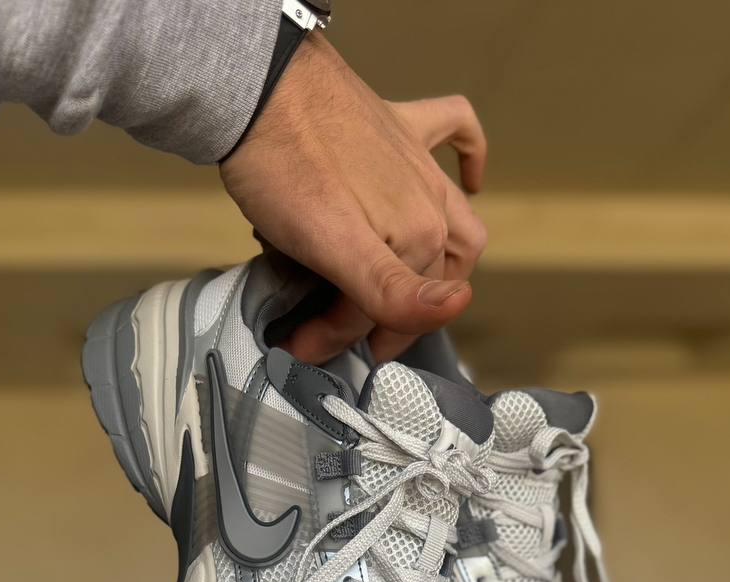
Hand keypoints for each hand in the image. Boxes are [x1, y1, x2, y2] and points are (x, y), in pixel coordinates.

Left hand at [220, 32, 487, 363]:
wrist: (257, 87)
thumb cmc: (283, 171)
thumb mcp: (332, 249)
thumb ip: (392, 290)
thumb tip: (454, 308)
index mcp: (419, 238)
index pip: (388, 310)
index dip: (343, 337)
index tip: (302, 346)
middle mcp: (430, 201)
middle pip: (427, 276)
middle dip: (392, 312)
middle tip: (346, 329)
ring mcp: (416, 160)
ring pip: (454, 222)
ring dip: (441, 262)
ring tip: (408, 289)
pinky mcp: (398, 124)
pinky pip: (454, 132)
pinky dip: (470, 157)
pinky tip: (473, 178)